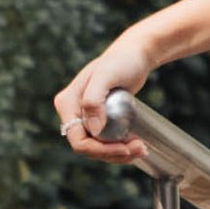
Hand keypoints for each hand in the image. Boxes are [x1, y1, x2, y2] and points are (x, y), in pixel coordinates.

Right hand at [53, 24, 161, 162]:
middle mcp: (72, 112)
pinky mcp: (99, 118)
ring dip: (118, 154)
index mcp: (67, 104)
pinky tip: (136, 146)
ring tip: (142, 148)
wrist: (136, 54)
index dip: (100, 150)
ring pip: (98, 147)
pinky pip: (105, 141)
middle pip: (88, 147)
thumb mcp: (106, 76)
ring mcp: (85, 116)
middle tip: (140, 149)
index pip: (78, 140)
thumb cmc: (122, 60)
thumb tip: (93, 130)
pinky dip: (119, 147)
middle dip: (113, 154)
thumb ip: (94, 99)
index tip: (125, 149)